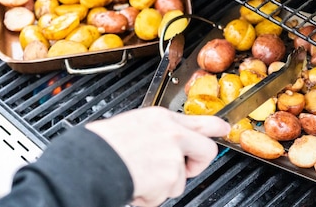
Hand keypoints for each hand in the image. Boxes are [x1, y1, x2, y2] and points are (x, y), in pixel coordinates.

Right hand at [86, 106, 230, 206]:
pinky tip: (134, 185)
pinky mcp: (169, 178)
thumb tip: (167, 141)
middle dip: (197, 165)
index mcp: (161, 118)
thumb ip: (157, 132)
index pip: (200, 119)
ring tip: (138, 176)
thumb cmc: (102, 144)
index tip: (225, 129)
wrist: (90, 161)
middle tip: (180, 170)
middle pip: (207, 150)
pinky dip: (148, 197)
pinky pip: (164, 196)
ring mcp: (173, 156)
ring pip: (180, 180)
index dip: (217, 127)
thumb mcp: (133, 125)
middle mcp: (172, 133)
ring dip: (161, 186)